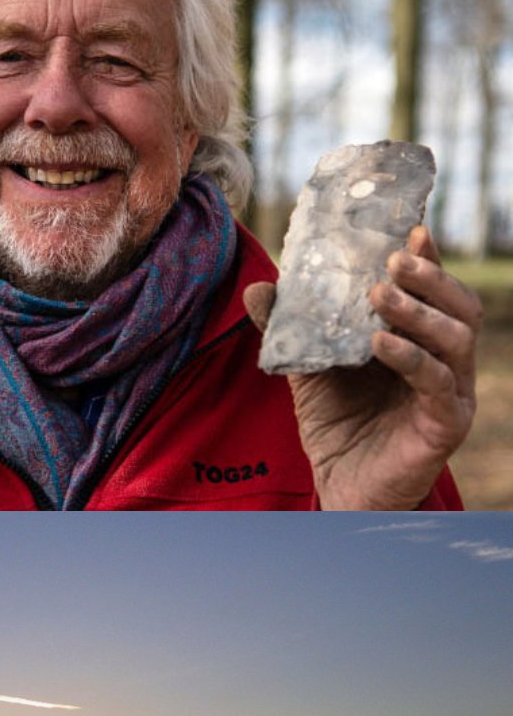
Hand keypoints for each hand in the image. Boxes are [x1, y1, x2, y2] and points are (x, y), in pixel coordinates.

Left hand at [244, 226, 480, 509]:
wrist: (340, 488)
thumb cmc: (336, 427)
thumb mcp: (308, 370)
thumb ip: (290, 330)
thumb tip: (257, 288)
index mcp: (420, 342)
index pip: (433, 292)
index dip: (428, 260)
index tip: (409, 227)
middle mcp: (445, 363)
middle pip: (458, 306)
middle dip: (429, 277)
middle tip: (393, 257)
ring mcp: (451, 394)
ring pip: (456, 338)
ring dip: (419, 311)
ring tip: (379, 293)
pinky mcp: (444, 425)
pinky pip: (437, 384)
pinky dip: (410, 358)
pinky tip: (378, 344)